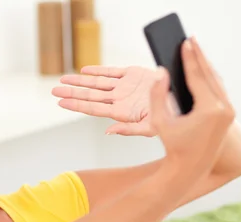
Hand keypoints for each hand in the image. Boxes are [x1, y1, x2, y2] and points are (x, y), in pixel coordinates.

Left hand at [51, 65, 165, 136]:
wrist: (186, 100)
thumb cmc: (171, 119)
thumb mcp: (152, 127)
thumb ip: (129, 129)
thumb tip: (108, 132)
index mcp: (121, 112)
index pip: (93, 108)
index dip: (76, 104)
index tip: (60, 103)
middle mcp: (120, 100)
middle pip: (90, 96)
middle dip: (72, 93)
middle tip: (54, 91)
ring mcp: (125, 87)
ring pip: (97, 83)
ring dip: (80, 81)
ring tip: (63, 80)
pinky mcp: (133, 74)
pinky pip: (112, 72)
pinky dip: (98, 71)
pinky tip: (84, 71)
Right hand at [153, 37, 234, 173]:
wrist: (191, 169)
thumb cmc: (173, 146)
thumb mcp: (160, 122)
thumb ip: (158, 96)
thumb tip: (161, 73)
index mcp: (210, 110)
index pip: (198, 77)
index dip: (190, 58)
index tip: (185, 42)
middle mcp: (224, 109)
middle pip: (210, 75)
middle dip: (199, 57)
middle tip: (190, 40)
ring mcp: (229, 112)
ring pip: (216, 81)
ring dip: (205, 65)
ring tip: (196, 50)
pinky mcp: (229, 115)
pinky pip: (219, 90)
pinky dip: (210, 78)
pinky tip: (203, 69)